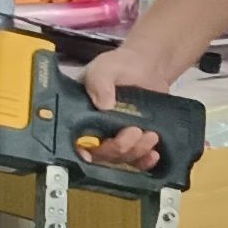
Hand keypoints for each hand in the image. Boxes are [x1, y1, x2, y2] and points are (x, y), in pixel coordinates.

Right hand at [77, 48, 168, 173]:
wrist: (150, 68)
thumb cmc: (122, 65)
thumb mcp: (106, 66)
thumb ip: (100, 80)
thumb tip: (104, 104)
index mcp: (79, 114)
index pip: (74, 140)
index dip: (80, 152)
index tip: (90, 156)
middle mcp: (94, 131)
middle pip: (100, 154)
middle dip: (118, 148)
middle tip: (135, 131)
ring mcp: (115, 138)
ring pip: (120, 159)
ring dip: (135, 151)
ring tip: (150, 135)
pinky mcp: (134, 143)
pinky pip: (136, 162)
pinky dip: (144, 162)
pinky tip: (153, 154)